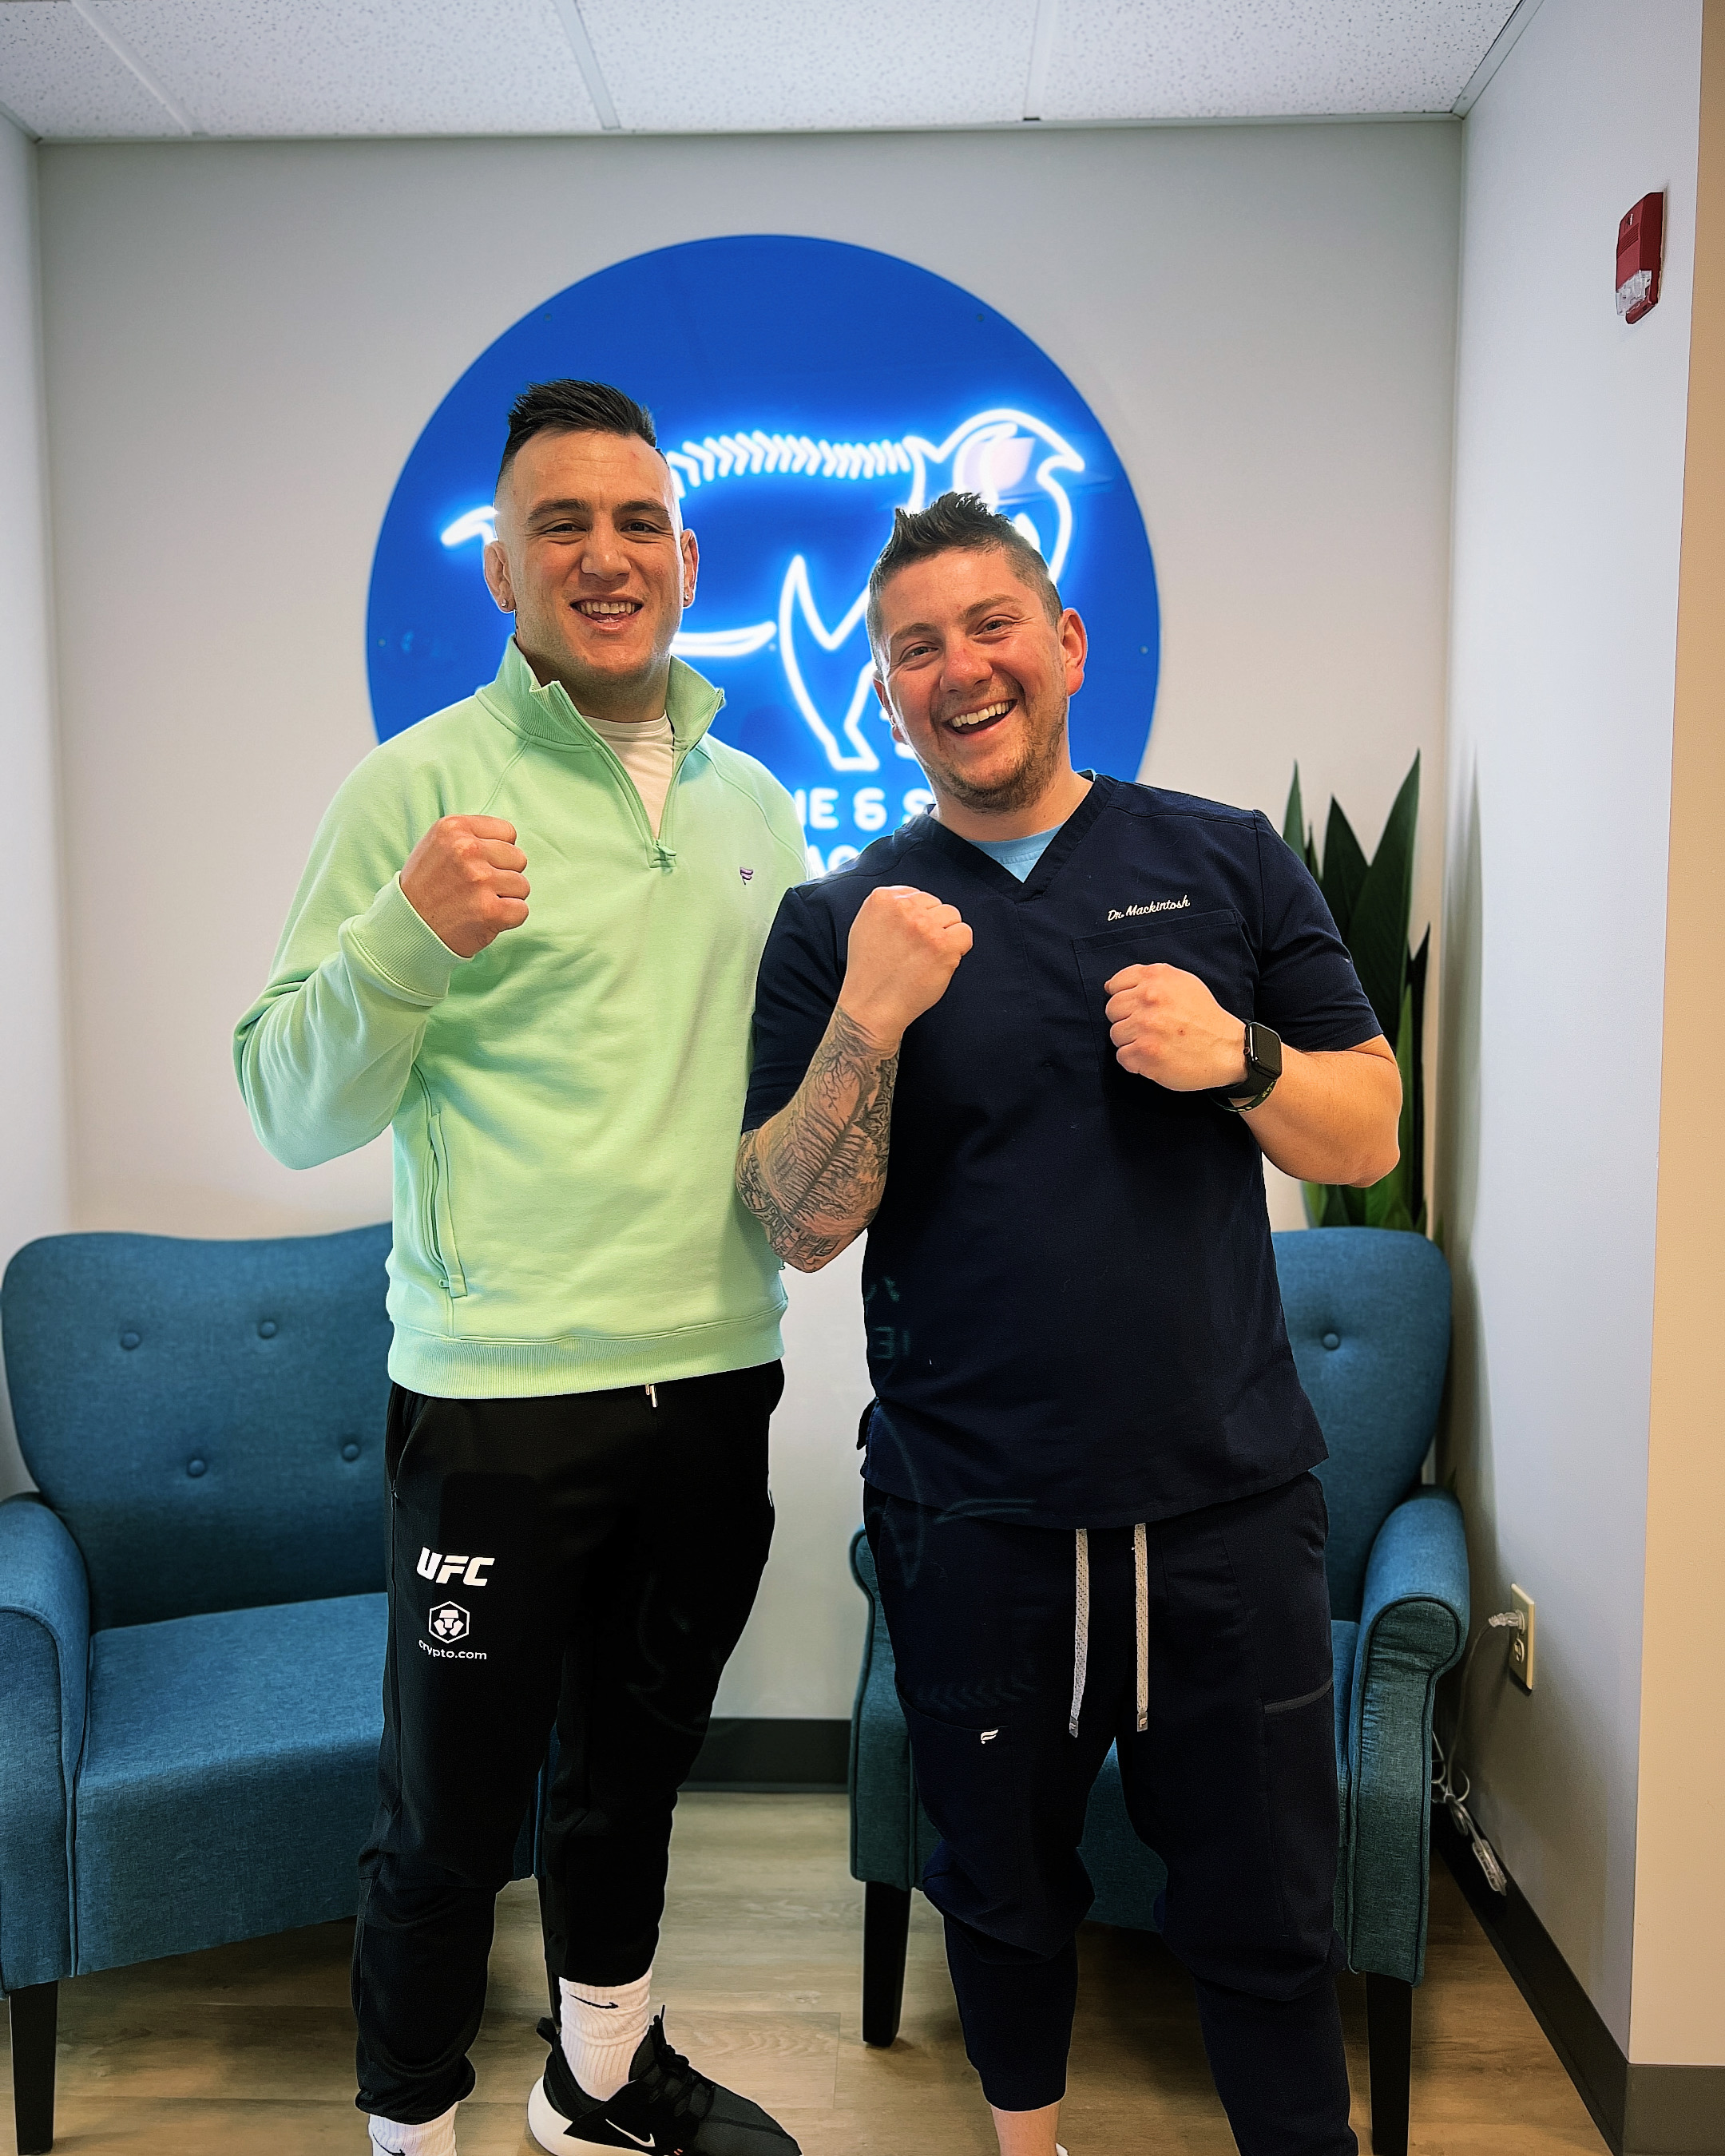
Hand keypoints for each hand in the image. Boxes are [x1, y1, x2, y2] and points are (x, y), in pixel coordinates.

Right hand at [400, 815, 529, 958]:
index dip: (498, 853)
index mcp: (453, 828)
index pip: (507, 832)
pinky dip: (508, 919)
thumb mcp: (438, 845)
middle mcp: (466, 850)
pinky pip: (521, 910)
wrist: (406, 929)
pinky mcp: (490, 911)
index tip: (478, 866)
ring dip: (505, 898)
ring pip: (522, 885)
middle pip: (518, 858)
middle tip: (476, 889)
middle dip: (503, 875)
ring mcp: (479, 880)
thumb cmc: (426, 888)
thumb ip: (471, 835)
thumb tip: (510, 839)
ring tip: (476, 903)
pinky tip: (483, 919)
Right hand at [838, 886, 971, 1048]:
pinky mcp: (943, 946)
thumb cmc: (869, 971)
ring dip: (945, 934)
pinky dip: (959, 947)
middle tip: (916, 950)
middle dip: (931, 924)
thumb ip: (889, 909)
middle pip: (936, 904)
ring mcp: (925, 927)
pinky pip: (965, 934)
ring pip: (952, 915)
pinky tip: (941, 961)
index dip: (916, 917)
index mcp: (882, 899)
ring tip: (927, 956)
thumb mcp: (866, 926)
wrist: (872, 1005)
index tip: (910, 936)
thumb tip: (915, 901)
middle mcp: (904, 909)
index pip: (916, 894)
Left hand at [1103, 963, 1247, 1090]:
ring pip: (1115, 1034)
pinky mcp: (1145, 1053)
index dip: (1124, 999)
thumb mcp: (1183, 982)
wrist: (1228, 1049)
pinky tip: (1155, 1057)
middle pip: (1112, 1010)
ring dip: (1131, 1042)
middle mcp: (1149, 998)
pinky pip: (1122, 1057)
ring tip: (1155, 1042)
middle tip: (1150, 1028)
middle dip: (1127, 1020)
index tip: (1139, 1009)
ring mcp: (1146, 1026)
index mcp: (1157, 977)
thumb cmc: (1205, 1017)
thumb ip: (1149, 980)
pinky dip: (1135, 1061)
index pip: (1115, 985)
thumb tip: (1110, 986)